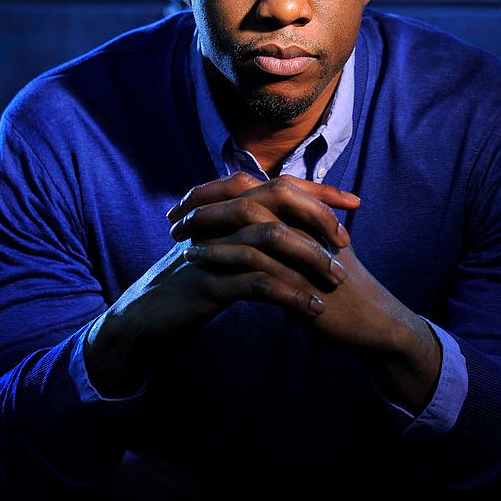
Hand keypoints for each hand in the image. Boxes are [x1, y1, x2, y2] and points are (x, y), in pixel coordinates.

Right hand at [85, 172, 358, 396]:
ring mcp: (214, 247)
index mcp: (227, 207)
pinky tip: (313, 308)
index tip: (354, 202)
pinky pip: (259, 281)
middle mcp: (220, 217)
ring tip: (337, 280)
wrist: (145, 316)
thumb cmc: (189, 282)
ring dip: (311, 258)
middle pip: (278, 197)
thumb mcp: (221, 249)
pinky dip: (291, 293)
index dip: (319, 191)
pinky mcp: (209, 281)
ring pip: (273, 238)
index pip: (280, 184)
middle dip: (318, 216)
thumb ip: (251, 232)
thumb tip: (295, 225)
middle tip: (345, 243)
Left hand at [177, 179, 441, 413]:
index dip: (216, 189)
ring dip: (208, 229)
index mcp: (303, 212)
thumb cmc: (338, 286)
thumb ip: (289, 230)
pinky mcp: (300, 277)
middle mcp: (303, 221)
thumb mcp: (312, 249)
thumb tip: (254, 219)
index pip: (253, 184)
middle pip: (247, 194)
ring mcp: (303, 247)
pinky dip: (221, 257)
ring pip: (248, 223)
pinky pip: (254, 260)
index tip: (186, 201)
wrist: (371, 321)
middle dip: (206, 202)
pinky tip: (197, 262)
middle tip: (174, 217)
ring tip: (179, 239)